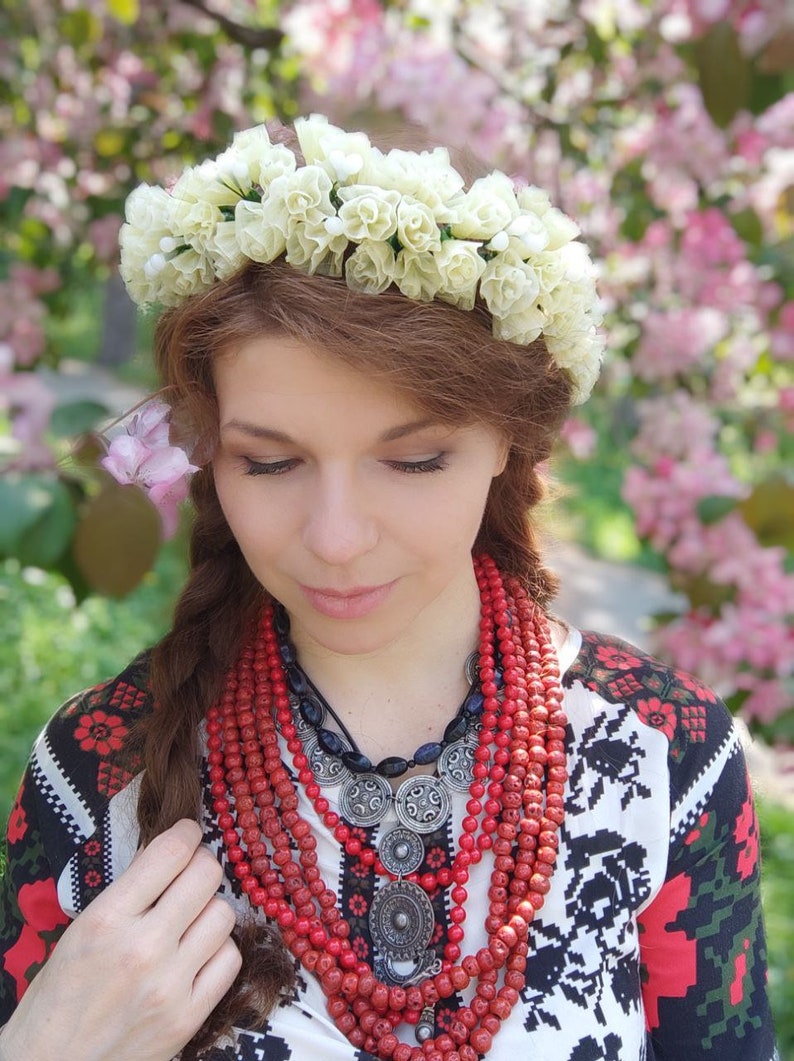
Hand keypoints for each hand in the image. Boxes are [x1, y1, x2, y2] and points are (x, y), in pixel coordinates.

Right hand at [0, 819, 240, 1060]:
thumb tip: (170, 855)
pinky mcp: (188, 1017)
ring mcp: (169, 985)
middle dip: (202, 866)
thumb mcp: (80, 932)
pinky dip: (219, 951)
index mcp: (106, 920)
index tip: (189, 833)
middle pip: (206, 876)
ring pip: (223, 915)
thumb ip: (127, 894)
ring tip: (190, 921)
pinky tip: (198, 954)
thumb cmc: (57, 1000)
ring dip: (210, 911)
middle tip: (191, 875)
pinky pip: (229, 960)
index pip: (169, 853)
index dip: (187, 833)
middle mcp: (142, 948)